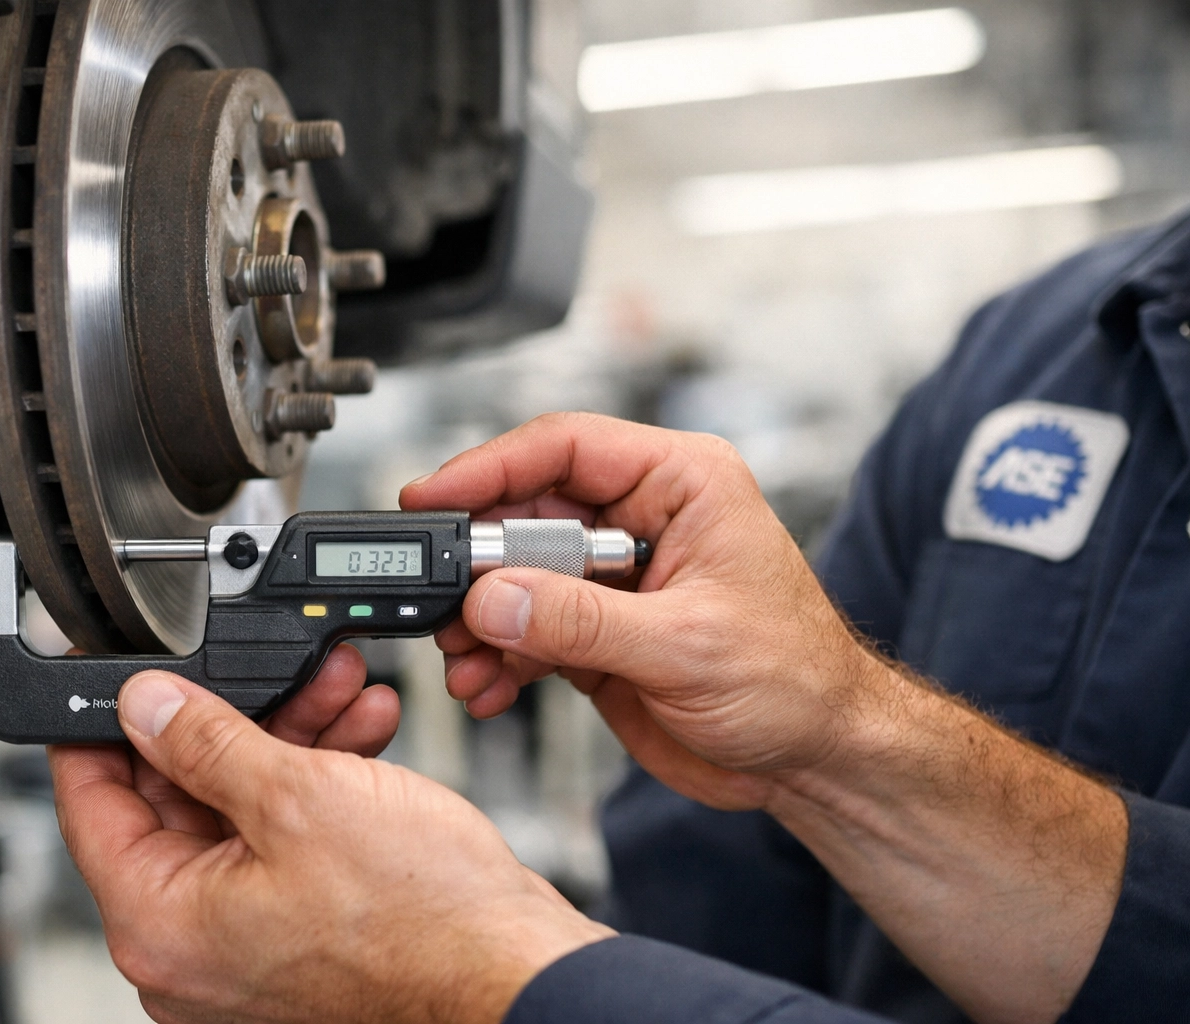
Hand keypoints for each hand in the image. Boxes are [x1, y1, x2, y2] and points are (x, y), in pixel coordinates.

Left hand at [50, 672, 611, 1023]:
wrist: (511, 974)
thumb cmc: (421, 920)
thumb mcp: (296, 796)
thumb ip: (205, 741)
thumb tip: (144, 706)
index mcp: (160, 925)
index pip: (91, 804)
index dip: (104, 725)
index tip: (120, 678)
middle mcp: (192, 949)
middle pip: (178, 799)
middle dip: (234, 717)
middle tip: (269, 665)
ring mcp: (247, 946)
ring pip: (241, 813)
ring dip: (289, 740)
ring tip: (339, 688)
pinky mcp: (300, 935)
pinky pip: (283, 844)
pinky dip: (316, 787)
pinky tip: (360, 735)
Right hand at [402, 411, 879, 809]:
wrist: (816, 761)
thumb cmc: (798, 681)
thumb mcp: (688, 645)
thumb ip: (582, 620)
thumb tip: (494, 596)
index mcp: (682, 483)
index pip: (567, 446)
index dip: (492, 467)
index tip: (434, 497)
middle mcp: (642, 520)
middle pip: (527, 513)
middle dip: (479, 564)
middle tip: (442, 602)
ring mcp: (615, 579)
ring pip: (516, 577)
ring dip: (481, 621)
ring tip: (465, 660)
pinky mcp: (598, 632)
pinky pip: (526, 631)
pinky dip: (498, 659)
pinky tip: (488, 686)